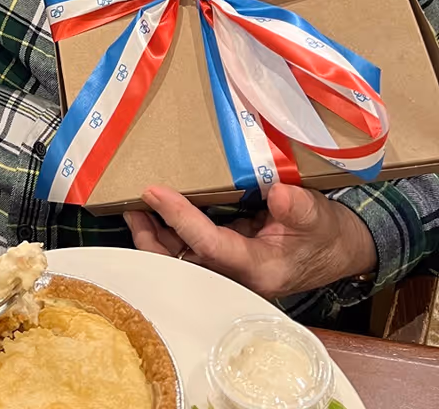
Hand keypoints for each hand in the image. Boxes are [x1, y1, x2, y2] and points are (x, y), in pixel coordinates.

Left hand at [123, 183, 377, 297]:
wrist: (340, 250)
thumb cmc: (328, 232)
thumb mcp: (318, 215)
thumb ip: (298, 207)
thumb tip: (275, 192)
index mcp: (260, 269)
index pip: (211, 246)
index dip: (180, 219)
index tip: (154, 192)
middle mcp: (239, 277)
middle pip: (185, 264)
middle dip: (154, 240)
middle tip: (131, 208)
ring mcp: (231, 272)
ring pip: (184, 261)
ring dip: (157, 238)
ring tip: (135, 209)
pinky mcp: (228, 260)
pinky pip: (192, 252)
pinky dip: (172, 234)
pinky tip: (157, 215)